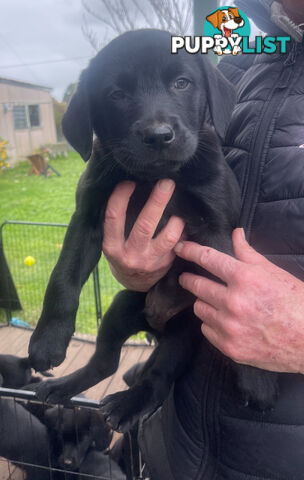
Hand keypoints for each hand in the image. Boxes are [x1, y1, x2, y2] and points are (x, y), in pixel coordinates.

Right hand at [102, 180, 184, 291]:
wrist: (134, 282)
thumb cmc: (121, 252)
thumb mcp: (112, 241)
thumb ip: (117, 221)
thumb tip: (129, 186)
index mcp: (112, 247)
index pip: (114, 218)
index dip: (120, 197)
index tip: (129, 181)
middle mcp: (131, 256)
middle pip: (145, 225)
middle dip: (157, 201)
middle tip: (167, 182)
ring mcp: (150, 262)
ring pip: (168, 237)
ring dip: (176, 218)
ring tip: (180, 204)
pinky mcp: (166, 265)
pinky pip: (179, 243)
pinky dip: (183, 229)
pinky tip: (185, 218)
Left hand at [175, 228, 303, 373]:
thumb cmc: (295, 302)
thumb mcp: (273, 272)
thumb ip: (248, 254)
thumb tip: (235, 234)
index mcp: (245, 278)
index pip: (207, 259)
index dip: (189, 251)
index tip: (179, 248)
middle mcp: (233, 302)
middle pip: (197, 285)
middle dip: (189, 279)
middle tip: (187, 278)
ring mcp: (230, 327)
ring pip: (199, 308)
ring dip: (204, 302)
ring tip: (215, 302)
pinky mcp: (229, 347)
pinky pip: (206, 330)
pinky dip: (211, 324)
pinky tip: (224, 321)